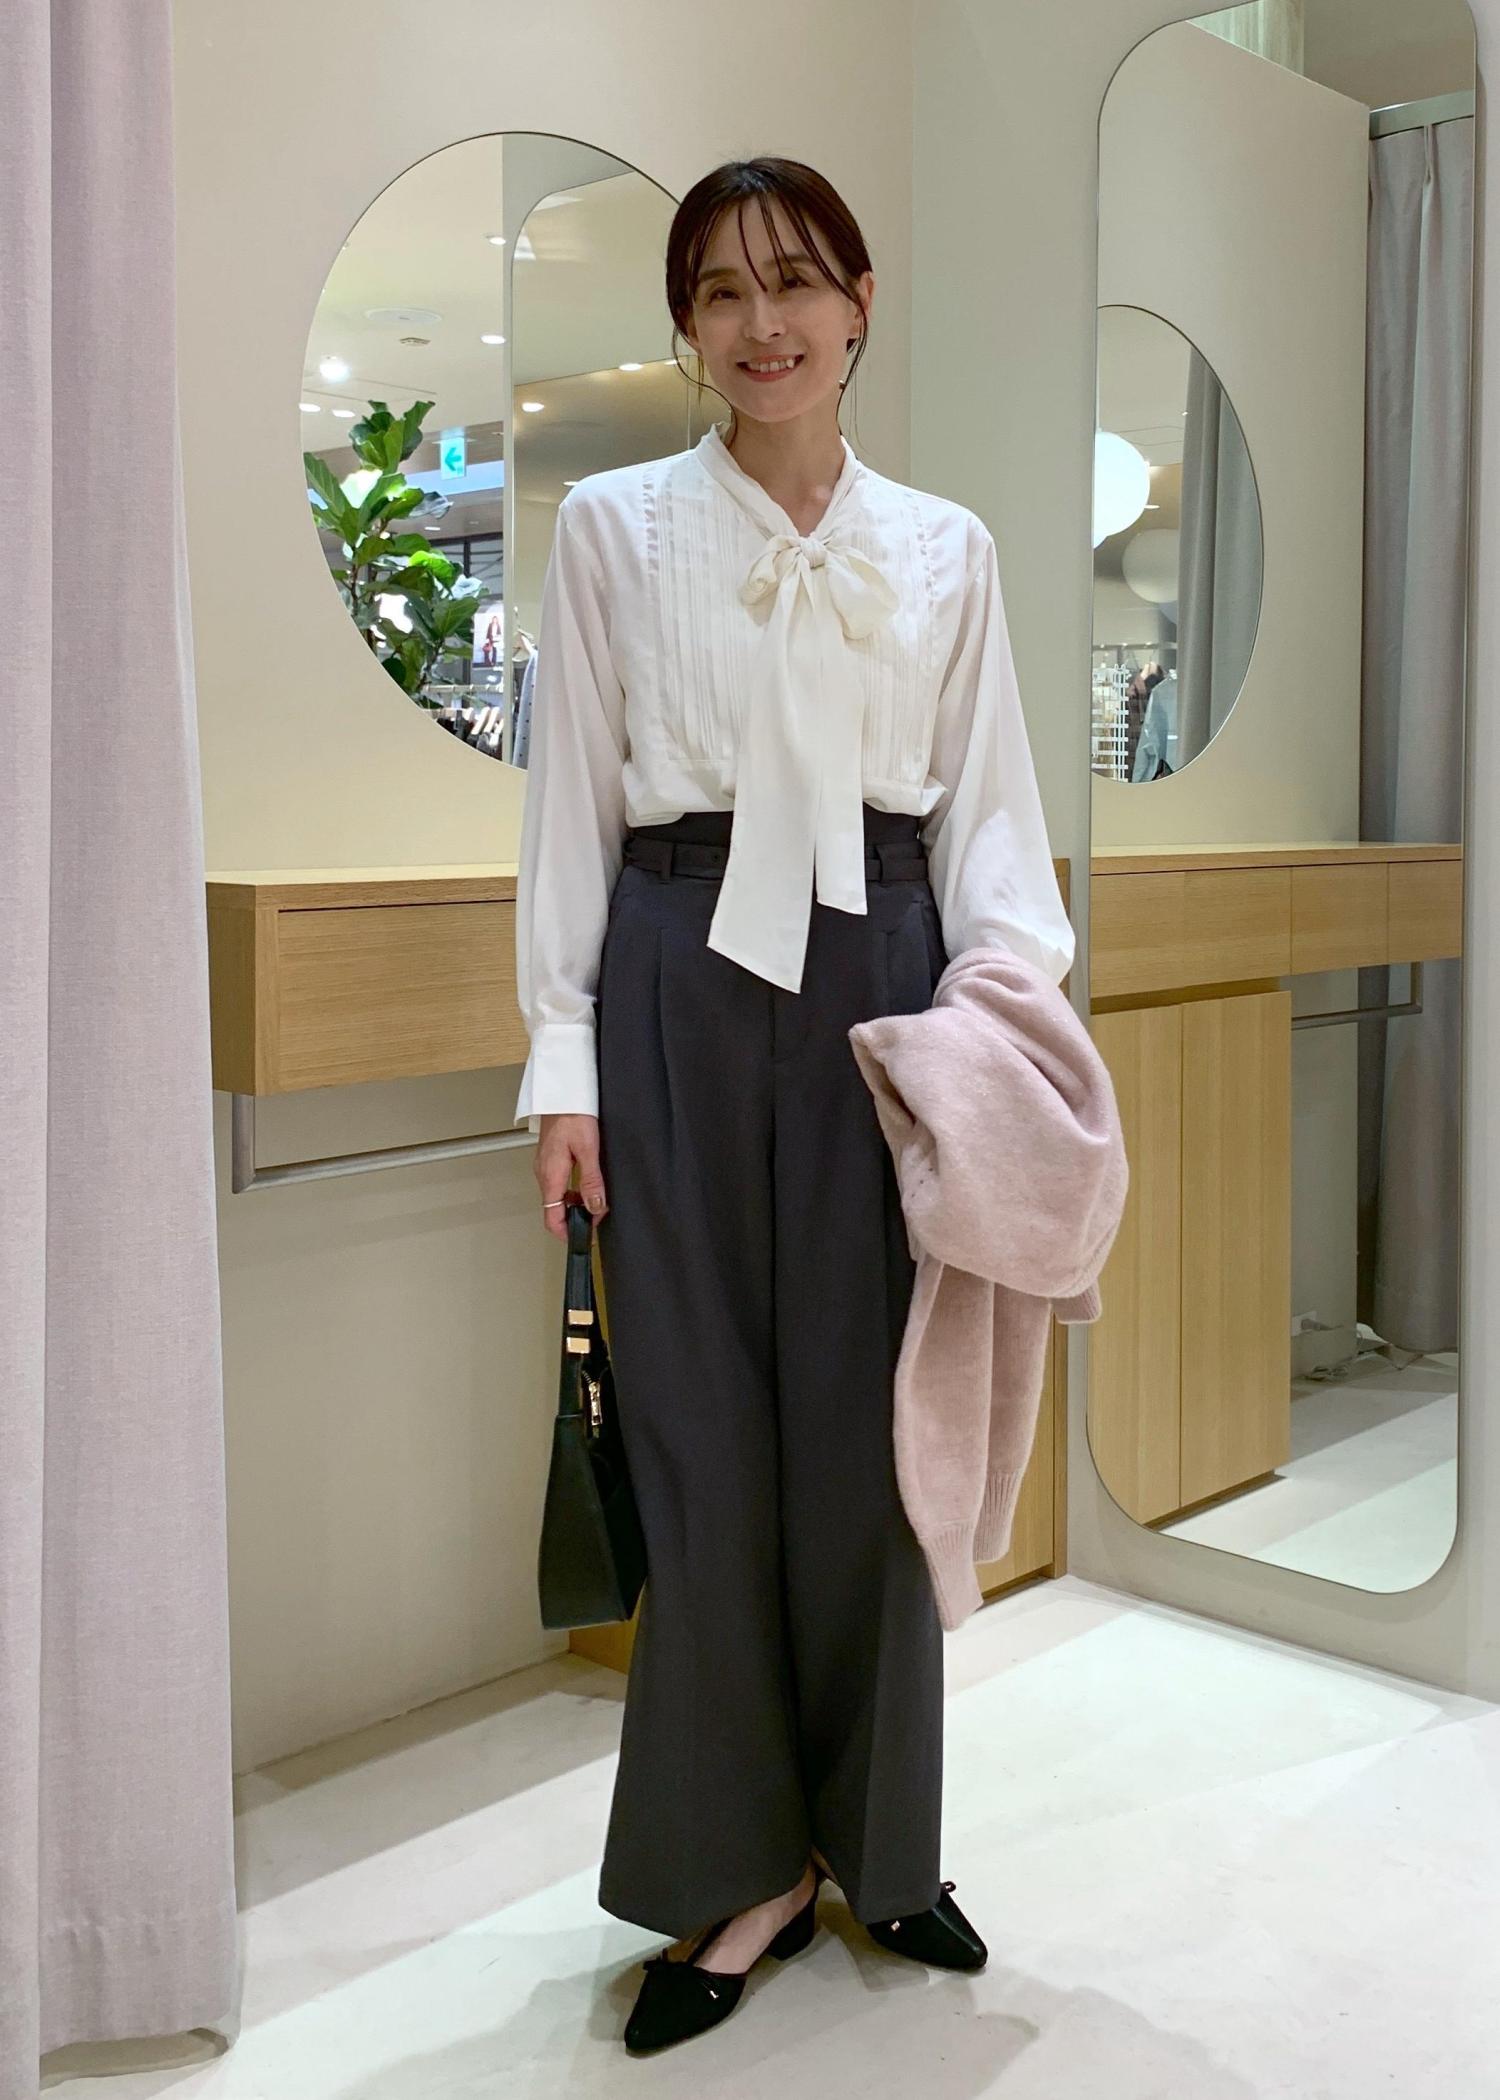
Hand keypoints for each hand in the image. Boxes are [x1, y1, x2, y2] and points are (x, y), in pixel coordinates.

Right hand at [535, 1114, 607, 1240]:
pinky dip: (572, 1190)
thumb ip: (591, 1181)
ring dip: (575, 1203)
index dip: (567, 1233)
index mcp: (550, 1176)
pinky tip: (588, 1182)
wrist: (562, 1090)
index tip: (584, 1236)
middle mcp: (543, 1174)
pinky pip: (558, 1183)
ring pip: (556, 1197)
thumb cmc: (573, 1114)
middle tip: (599, 1215)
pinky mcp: (549, 1158)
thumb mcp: (588, 1149)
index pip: (551, 1218)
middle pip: (554, 1210)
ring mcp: (545, 1166)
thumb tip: (595, 1208)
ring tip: (597, 1199)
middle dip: (576, 1218)